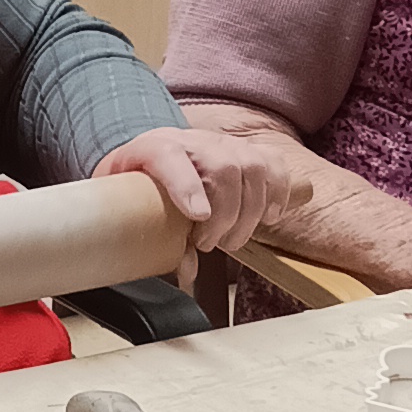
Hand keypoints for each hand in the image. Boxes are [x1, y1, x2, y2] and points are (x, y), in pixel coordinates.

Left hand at [92, 123, 311, 280]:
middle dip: (224, 214)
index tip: (198, 217)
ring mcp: (222, 143)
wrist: (147, 161)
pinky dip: (278, 190)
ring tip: (233, 240)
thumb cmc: (138, 188)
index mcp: (153, 148)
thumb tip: (186, 271)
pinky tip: (269, 216)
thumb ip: (156, 239)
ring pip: (252, 165)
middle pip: (222, 167)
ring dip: (250, 210)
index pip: (168, 155)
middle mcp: (191, 140)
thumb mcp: (133, 211)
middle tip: (209, 244)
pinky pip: (273, 161)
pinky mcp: (245, 149)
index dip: (186, 186)